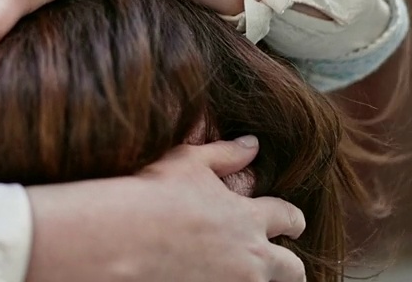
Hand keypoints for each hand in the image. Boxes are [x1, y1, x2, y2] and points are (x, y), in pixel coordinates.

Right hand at [26, 137, 306, 281]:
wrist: (117, 242)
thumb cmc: (148, 197)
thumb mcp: (188, 163)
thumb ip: (225, 154)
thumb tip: (252, 144)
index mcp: (248, 220)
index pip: (289, 219)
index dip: (293, 221)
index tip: (292, 225)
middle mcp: (250, 260)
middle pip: (294, 270)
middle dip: (291, 268)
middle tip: (283, 266)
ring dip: (262, 281)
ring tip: (245, 276)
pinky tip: (212, 280)